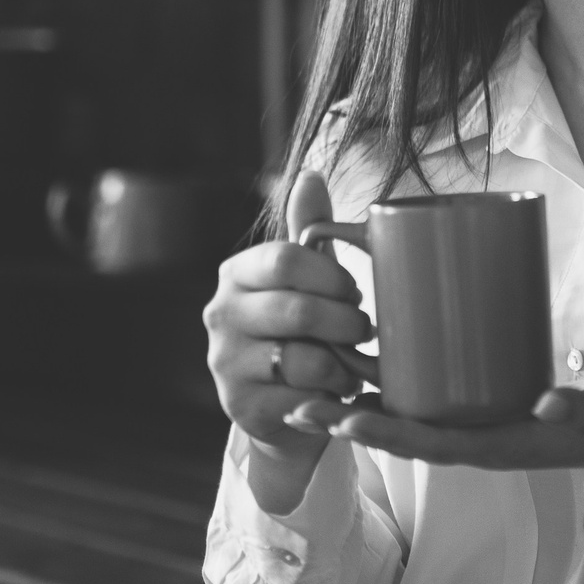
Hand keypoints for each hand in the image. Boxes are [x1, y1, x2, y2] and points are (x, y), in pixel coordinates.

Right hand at [201, 170, 379, 511]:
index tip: (354, 292)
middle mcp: (220, 316)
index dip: (333, 276)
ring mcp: (225, 365)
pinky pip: (303, 399)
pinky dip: (332, 396)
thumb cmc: (301, 329)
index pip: (285, 259)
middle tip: (364, 330)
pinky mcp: (241, 408)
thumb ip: (308, 228)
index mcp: (236, 274)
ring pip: (304, 360)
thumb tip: (312, 175)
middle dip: (346, 322)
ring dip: (344, 363)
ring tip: (354, 363)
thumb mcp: (305, 278)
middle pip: (297, 310)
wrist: (285, 405)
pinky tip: (336, 392)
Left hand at [286, 384, 583, 481]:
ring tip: (304, 396)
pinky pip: (418, 410)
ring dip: (354, 411)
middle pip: (399, 435)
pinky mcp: (470, 413)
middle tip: (295, 411)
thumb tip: (551, 402)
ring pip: (401, 423)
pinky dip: (382, 399)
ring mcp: (467, 430)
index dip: (385, 433)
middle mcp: (470, 442)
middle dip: (348, 423)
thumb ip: (577, 411)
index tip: (344, 423)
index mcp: (492, 446)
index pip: (428, 444)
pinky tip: (356, 377)